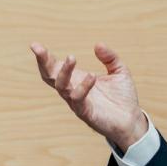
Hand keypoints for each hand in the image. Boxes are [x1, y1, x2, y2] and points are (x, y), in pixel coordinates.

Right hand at [30, 42, 148, 150]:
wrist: (132, 121)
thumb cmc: (122, 98)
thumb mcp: (119, 71)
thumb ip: (109, 57)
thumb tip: (98, 44)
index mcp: (77, 79)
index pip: (55, 67)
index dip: (45, 57)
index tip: (34, 45)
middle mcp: (73, 90)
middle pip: (50, 77)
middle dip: (43, 62)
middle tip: (37, 49)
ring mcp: (77, 102)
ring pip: (61, 87)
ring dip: (64, 71)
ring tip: (71, 57)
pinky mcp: (85, 113)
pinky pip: (78, 99)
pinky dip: (83, 87)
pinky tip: (92, 76)